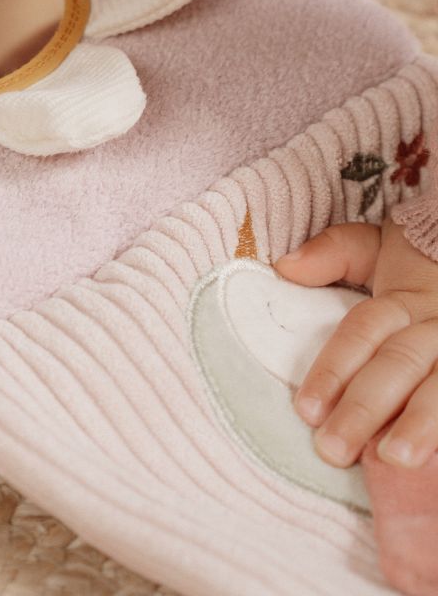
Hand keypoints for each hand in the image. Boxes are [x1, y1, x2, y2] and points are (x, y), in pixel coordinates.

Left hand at [274, 217, 437, 468]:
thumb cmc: (418, 265)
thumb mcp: (376, 247)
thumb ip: (334, 253)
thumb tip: (286, 266)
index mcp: (407, 298)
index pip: (364, 331)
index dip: (334, 369)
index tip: (306, 411)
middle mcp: (437, 326)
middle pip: (398, 365)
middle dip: (364, 408)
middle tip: (332, 449)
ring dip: (420, 425)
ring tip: (393, 460)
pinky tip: (434, 461)